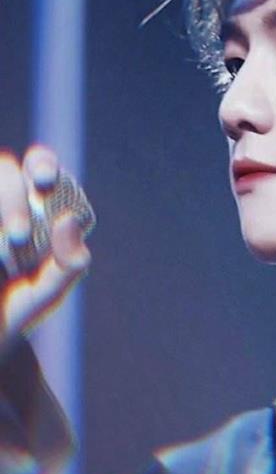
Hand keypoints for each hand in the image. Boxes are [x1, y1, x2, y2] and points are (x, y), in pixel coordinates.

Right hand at [0, 146, 91, 342]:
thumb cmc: (16, 310)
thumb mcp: (47, 293)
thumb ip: (68, 263)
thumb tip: (69, 221)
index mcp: (35, 207)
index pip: (40, 167)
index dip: (42, 163)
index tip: (44, 181)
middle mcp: (3, 203)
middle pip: (3, 168)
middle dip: (10, 194)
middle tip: (19, 234)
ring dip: (2, 207)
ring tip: (11, 246)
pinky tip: (0, 258)